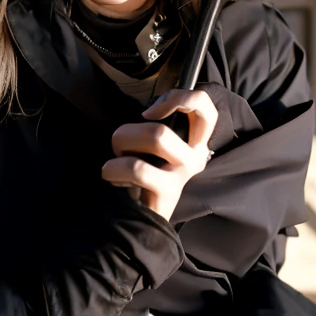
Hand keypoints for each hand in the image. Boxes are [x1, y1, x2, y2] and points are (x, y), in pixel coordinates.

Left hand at [101, 88, 216, 220]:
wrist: (142, 219)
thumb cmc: (143, 174)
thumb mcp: (154, 144)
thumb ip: (158, 123)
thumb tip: (147, 112)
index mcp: (195, 139)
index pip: (203, 103)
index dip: (178, 97)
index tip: (150, 112)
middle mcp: (195, 155)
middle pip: (166, 123)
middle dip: (129, 131)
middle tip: (121, 146)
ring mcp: (184, 172)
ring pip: (155, 136)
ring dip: (121, 144)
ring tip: (117, 160)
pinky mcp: (169, 190)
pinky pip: (137, 167)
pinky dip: (113, 168)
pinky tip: (112, 176)